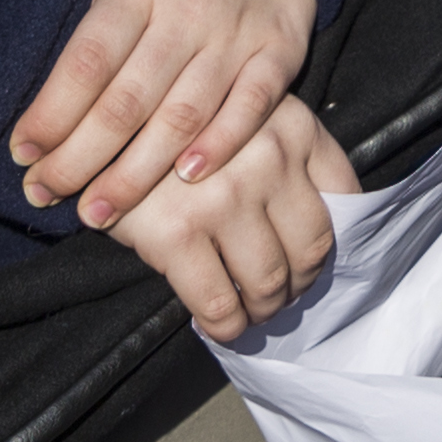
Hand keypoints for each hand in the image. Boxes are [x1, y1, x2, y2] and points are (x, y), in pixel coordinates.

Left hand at [12, 0, 314, 231]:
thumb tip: (40, 98)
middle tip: (47, 194)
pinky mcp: (280, 50)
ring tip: (100, 211)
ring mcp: (237, 32)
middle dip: (80, 159)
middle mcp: (187, 9)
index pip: (87, 61)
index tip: (23, 154)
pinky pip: (251, 107)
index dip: (51, 115)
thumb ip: (92, 21)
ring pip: (182, 116)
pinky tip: (186, 179)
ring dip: (137, 173)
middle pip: (126, 101)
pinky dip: (220, 145)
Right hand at [102, 84, 364, 340]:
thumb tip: (322, 224)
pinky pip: (219, 303)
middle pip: (312, 246)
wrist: (95, 124)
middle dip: (300, 283)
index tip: (314, 260)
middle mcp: (268, 158)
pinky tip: (220, 326)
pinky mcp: (177, 234)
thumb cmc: (178, 126)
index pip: (345, 197)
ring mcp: (224, 197)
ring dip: (265, 310)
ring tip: (252, 313)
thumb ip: (286, 153)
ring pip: (269, 281)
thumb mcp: (245, 114)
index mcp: (294, 126)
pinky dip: (227, 327)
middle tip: (281, 295)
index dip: (334, 240)